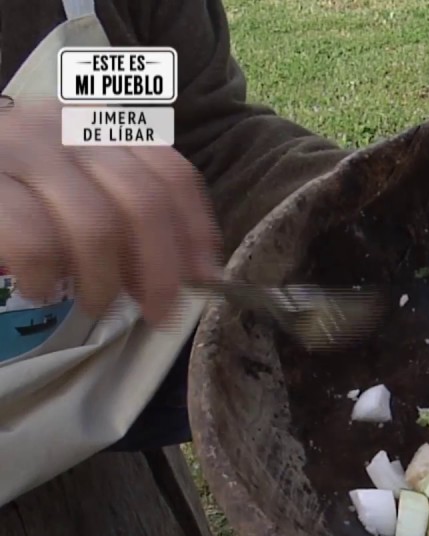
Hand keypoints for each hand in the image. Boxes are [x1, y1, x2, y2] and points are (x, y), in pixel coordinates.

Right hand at [0, 100, 220, 323]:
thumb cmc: (13, 194)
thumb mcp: (73, 187)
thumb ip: (125, 209)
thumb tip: (194, 271)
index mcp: (96, 123)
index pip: (170, 173)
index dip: (194, 232)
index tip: (204, 280)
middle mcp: (62, 125)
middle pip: (142, 202)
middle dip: (159, 269)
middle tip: (156, 313)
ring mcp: (16, 148)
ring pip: (95, 223)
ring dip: (105, 279)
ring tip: (93, 303)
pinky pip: (34, 237)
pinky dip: (47, 274)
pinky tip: (40, 287)